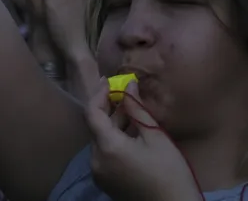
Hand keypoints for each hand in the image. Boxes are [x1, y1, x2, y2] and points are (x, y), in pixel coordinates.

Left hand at [86, 79, 201, 199]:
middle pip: (96, 127)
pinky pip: (105, 153)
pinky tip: (131, 134)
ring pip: (101, 140)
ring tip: (133, 114)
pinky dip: (114, 141)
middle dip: (110, 109)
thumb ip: (138, 110)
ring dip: (114, 125)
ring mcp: (98, 172)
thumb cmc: (170, 173)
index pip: (92, 112)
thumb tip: (129, 86)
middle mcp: (95, 159)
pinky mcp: (105, 180)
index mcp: (107, 147)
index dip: (99, 94)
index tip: (109, 81)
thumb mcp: (156, 137)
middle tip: (126, 96)